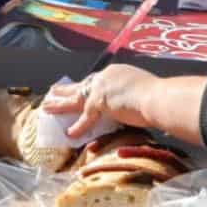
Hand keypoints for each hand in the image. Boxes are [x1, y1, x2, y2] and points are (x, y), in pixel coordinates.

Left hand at [41, 64, 158, 137]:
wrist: (160, 98)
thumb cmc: (159, 98)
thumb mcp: (143, 94)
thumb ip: (132, 98)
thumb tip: (135, 108)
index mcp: (118, 72)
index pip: (97, 81)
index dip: (87, 87)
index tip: (79, 89)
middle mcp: (108, 76)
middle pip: (83, 85)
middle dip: (67, 90)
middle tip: (52, 92)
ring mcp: (102, 87)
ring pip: (76, 97)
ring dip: (60, 104)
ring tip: (46, 107)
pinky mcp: (100, 101)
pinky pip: (85, 117)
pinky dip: (78, 126)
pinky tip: (69, 133)